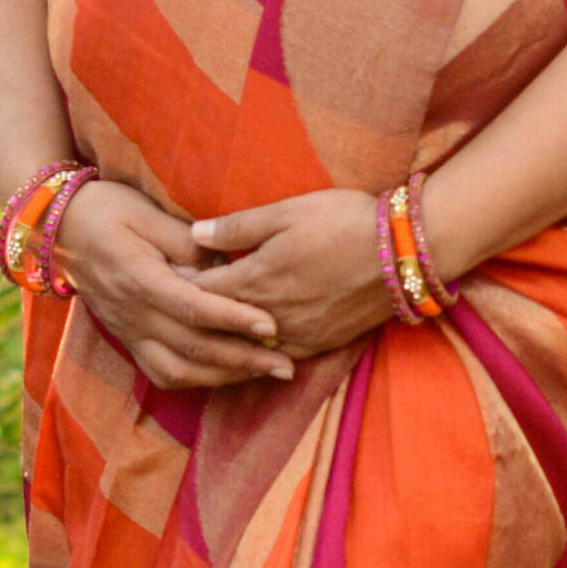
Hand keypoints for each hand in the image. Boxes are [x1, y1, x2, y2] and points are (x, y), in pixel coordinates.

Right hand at [52, 179, 295, 389]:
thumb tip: (224, 264)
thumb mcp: (146, 211)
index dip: (235, 320)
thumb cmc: (107, 209)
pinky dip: (197, 380)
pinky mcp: (127, 340)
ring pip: (178, 372)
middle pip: (192, 349)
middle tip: (287, 365)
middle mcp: (133, 314)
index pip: (194, 308)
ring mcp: (128, 332)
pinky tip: (228, 375)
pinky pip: (161, 374)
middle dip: (243, 360)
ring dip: (225, 377)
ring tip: (265, 373)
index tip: (271, 326)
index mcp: (139, 279)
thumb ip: (185, 239)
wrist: (57, 229)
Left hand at [189, 189, 390, 358]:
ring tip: (207, 328)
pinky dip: (258, 352)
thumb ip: (239, 226)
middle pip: (219, 322)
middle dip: (196, 313)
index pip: (202, 290)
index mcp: (257, 278)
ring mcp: (297, 334)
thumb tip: (194, 235)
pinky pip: (278, 356)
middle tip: (173, 305)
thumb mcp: (288, 211)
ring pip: (246, 346)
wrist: (403, 252)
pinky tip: (252, 345)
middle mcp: (271, 315)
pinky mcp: (321, 344)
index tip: (163, 275)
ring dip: (225, 337)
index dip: (180, 283)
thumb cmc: (343, 221)